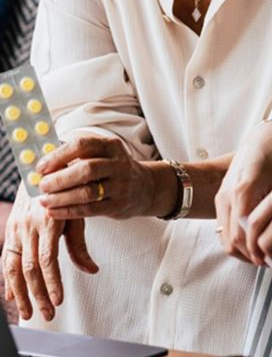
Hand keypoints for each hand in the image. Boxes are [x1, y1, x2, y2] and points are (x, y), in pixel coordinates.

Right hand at [2, 183, 97, 320]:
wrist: (43, 169)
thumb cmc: (66, 192)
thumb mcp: (77, 214)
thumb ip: (80, 245)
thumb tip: (92, 270)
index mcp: (47, 220)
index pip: (46, 259)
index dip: (52, 282)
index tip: (57, 300)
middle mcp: (28, 226)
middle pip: (30, 268)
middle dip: (38, 294)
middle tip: (47, 314)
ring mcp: (16, 229)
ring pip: (14, 267)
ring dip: (20, 293)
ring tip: (28, 313)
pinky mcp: (10, 230)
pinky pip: (6, 259)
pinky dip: (8, 280)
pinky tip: (12, 296)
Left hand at [37, 133, 155, 219]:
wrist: (144, 187)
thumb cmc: (114, 169)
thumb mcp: (103, 154)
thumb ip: (79, 157)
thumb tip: (44, 165)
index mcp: (111, 146)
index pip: (82, 145)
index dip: (58, 155)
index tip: (41, 166)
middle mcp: (118, 164)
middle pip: (86, 169)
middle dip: (59, 178)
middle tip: (42, 185)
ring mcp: (120, 186)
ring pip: (87, 192)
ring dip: (61, 197)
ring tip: (44, 200)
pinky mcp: (118, 206)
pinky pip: (89, 210)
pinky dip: (68, 211)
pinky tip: (54, 212)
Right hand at [215, 120, 271, 260]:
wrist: (262, 142)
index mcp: (242, 193)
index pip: (241, 236)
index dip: (255, 254)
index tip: (270, 262)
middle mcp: (227, 196)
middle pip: (230, 242)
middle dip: (250, 256)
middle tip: (270, 262)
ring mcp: (221, 198)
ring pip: (225, 238)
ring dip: (242, 250)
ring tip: (264, 254)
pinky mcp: (220, 199)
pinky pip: (224, 228)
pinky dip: (236, 239)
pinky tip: (255, 241)